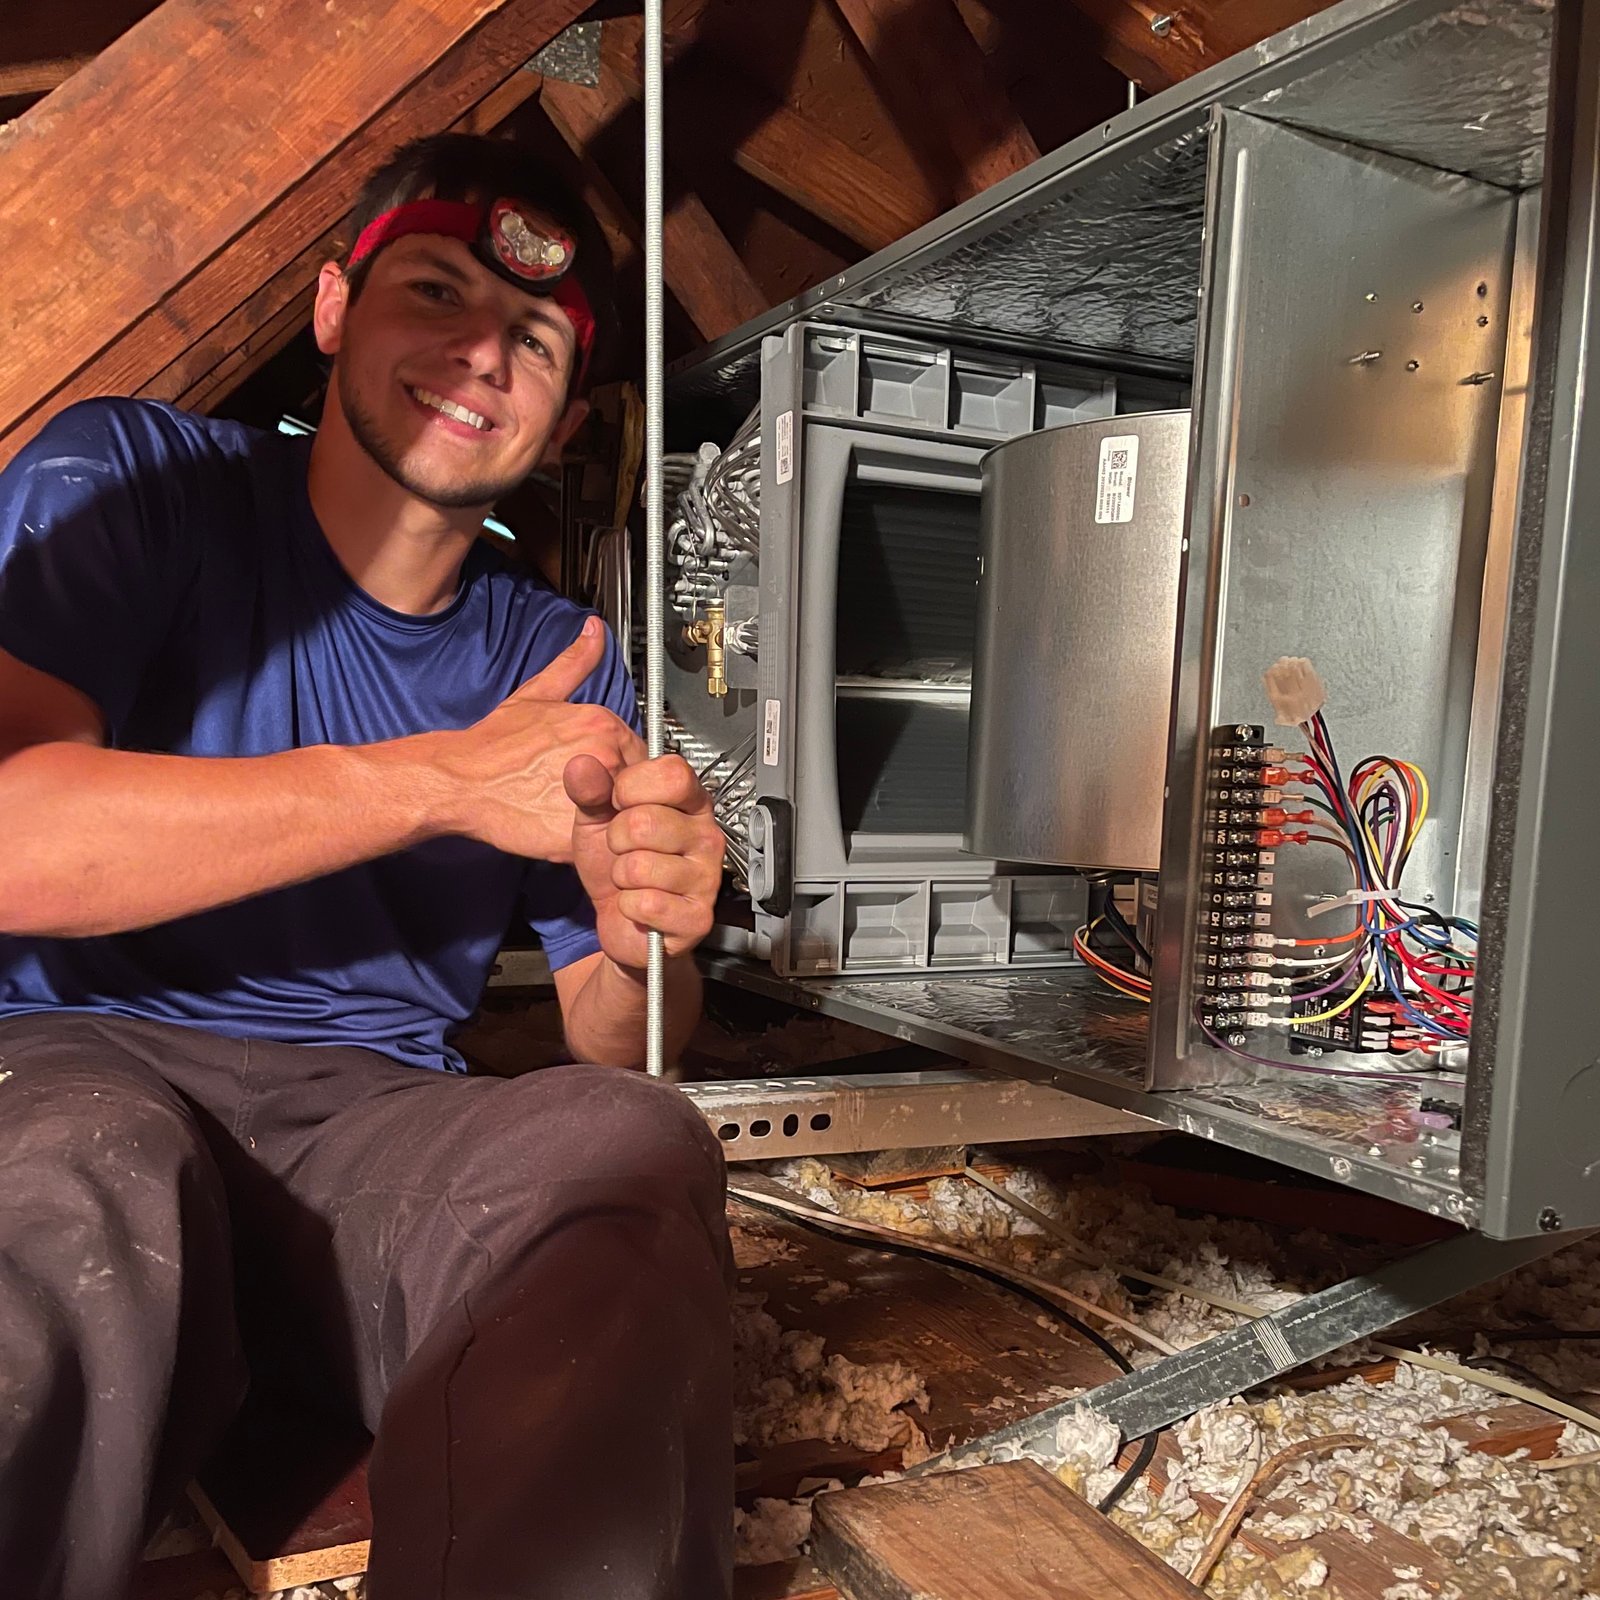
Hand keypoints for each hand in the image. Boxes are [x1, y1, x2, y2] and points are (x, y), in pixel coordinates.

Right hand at [439, 618, 643, 861]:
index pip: (640, 755)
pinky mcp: (580, 833)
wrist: (458, 782)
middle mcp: (607, 756)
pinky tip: (564, 831)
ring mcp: (596, 796)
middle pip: (637, 787)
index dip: (620, 770)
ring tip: (569, 814)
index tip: (598, 776)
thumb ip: (575, 663)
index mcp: (603, 724)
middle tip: (580, 797)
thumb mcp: (537, 694)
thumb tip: (594, 631)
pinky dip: (589, 843)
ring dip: (607, 820)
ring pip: (623, 816)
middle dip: (616, 795)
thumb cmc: (493, 745)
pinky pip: (602, 843)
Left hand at [564, 751, 723, 969]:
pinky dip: (629, 907)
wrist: (622, 921)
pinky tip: (641, 907)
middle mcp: (706, 835)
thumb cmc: (617, 866)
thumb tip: (582, 764)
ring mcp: (707, 877)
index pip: (672, 774)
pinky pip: (646, 903)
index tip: (620, 803)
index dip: (632, 787)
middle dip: (617, 840)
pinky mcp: (699, 916)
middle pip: (646, 821)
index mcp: (689, 803)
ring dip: (622, 877)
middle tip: (625, 850)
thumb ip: (591, 791)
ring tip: (633, 881)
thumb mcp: (597, 821)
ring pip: (640, 866)